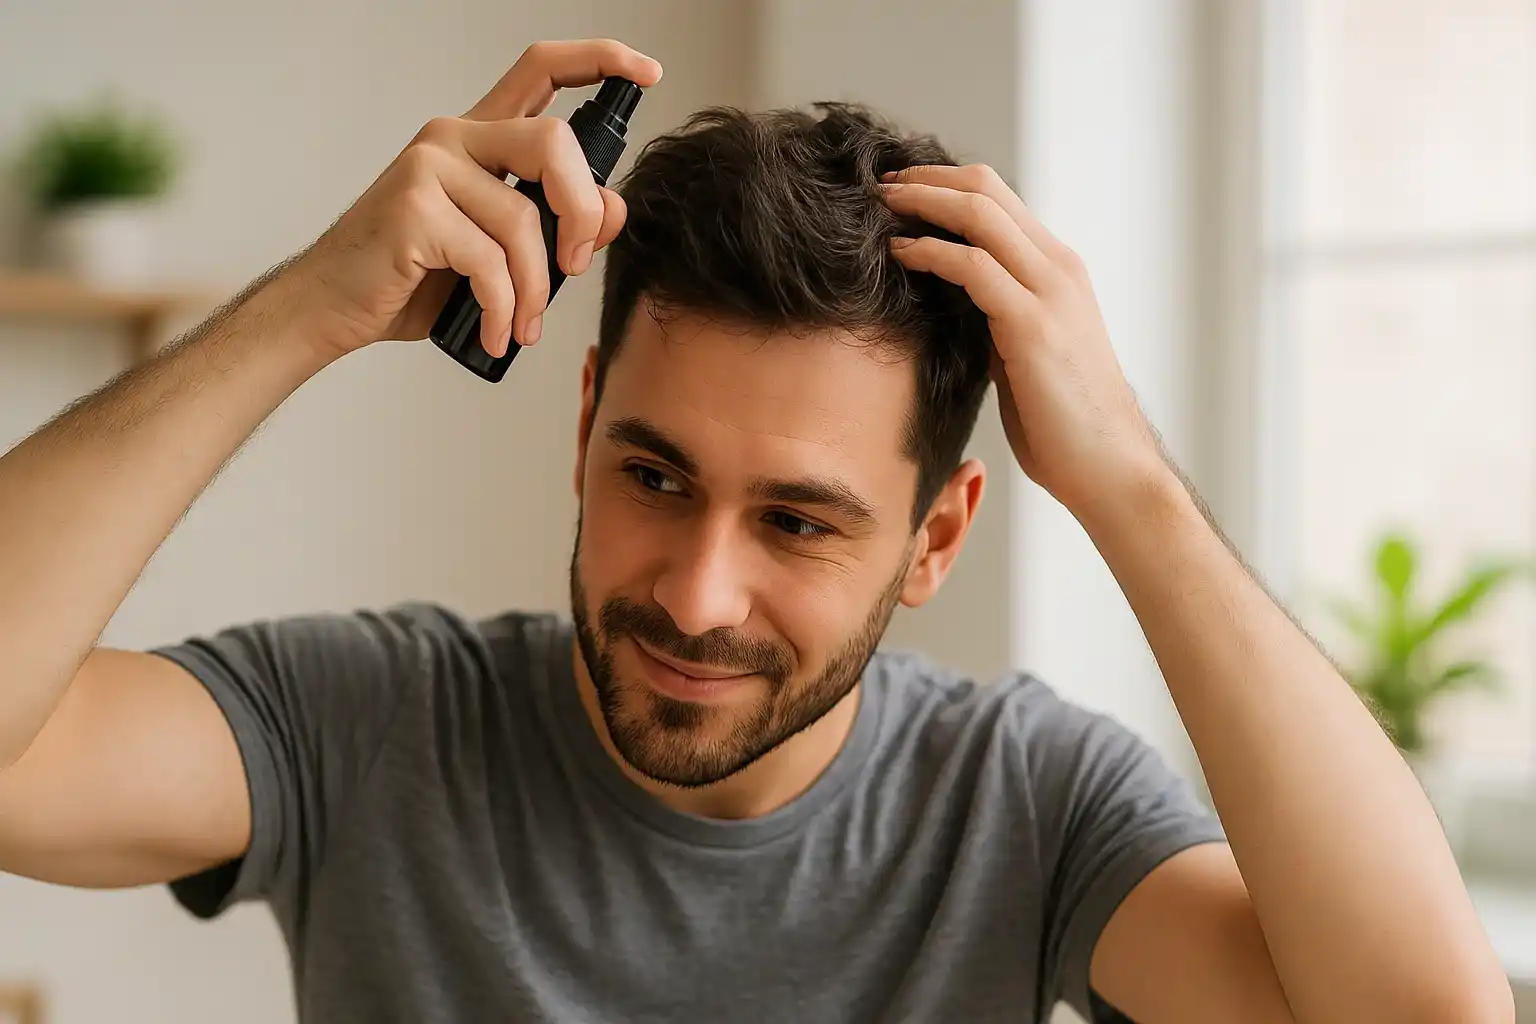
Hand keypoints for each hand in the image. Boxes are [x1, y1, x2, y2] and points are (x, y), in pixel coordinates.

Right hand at [283, 39, 663, 360]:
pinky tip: (496, 333)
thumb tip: (612, 210)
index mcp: (479, 138)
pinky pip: (490, 261)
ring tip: (522, 324)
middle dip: (583, 212)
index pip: (542, 70)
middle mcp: (454, 137)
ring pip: (524, 218)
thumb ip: (555, 224)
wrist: (334, 306)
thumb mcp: (499, 251)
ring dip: (536, 290)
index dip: (599, 61)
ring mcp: (429, 168)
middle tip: (576, 265)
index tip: (646, 74)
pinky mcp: (413, 209)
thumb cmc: (413, 277)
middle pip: (553, 140)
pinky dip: (504, 309)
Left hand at [881, 164, 1169, 518]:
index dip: (943, 184)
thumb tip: (948, 306)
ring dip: (920, 202)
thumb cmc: (1063, 425)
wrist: (1109, 468)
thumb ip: (995, 319)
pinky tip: (897, 254)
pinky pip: (973, 267)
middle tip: (877, 185)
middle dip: (924, 180)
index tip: (897, 191)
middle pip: (986, 188)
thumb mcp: (1022, 354)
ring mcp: (1050, 292)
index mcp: (1058, 271)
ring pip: (980, 213)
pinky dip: (929, 252)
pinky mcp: (1033, 325)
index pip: (998, 198)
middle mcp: (1059, 268)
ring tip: (876, 206)